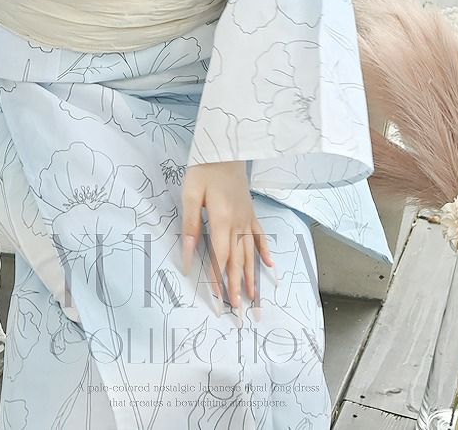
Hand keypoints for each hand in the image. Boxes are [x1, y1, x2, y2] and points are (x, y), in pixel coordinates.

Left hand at [180, 161, 274, 310]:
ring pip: (250, 252)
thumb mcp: (190, 195)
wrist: (225, 145)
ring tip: (254, 297)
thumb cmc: (203, 169)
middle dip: (238, 286)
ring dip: (252, 275)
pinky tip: (270, 266)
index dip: (220, 281)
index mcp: (222, 220)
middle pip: (238, 260)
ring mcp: (247, 217)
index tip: (220, 303)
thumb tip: (188, 257)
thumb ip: (190, 227)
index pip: (221, 257)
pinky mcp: (251, 211)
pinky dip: (265, 251)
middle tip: (239, 311)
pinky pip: (260, 235)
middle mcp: (238, 222)